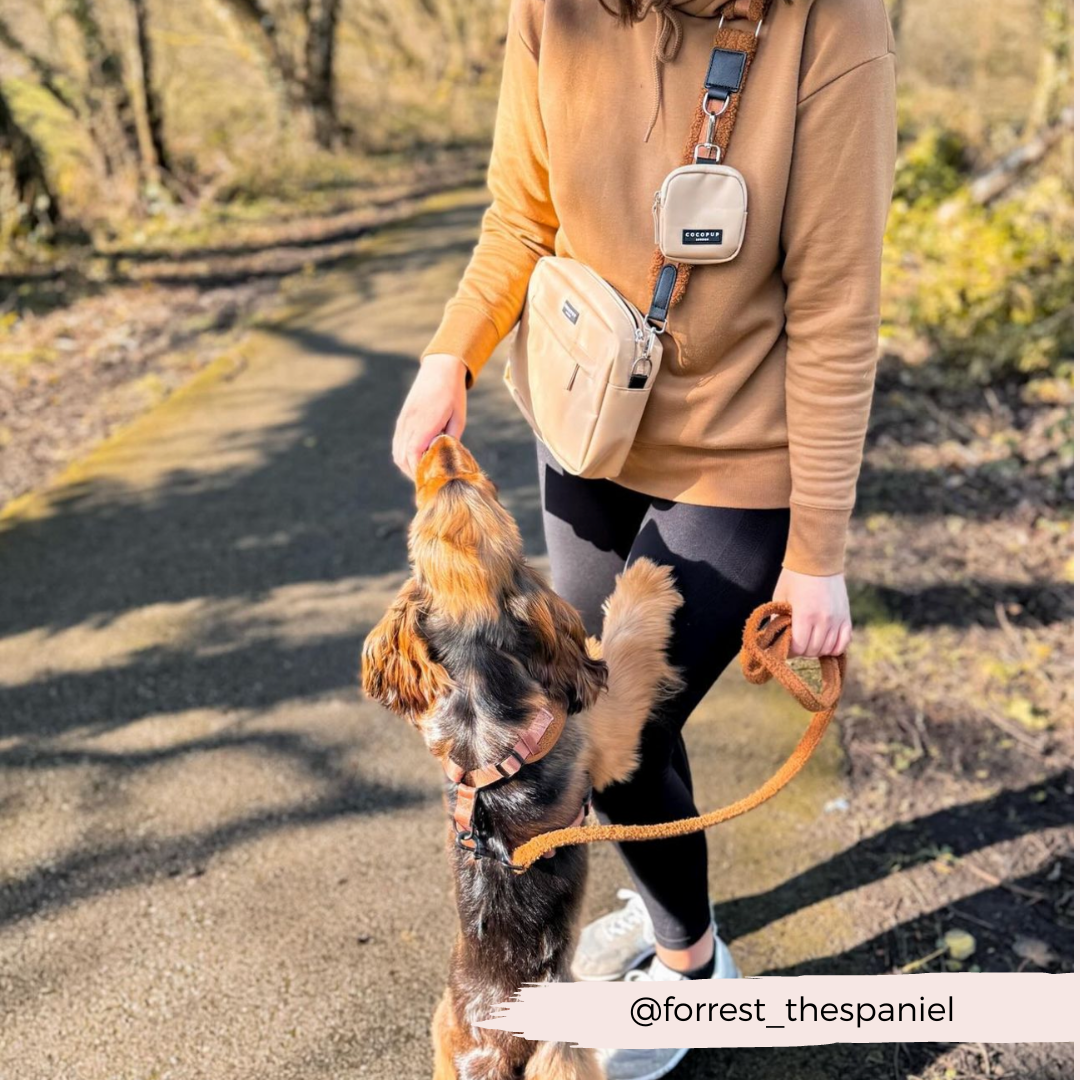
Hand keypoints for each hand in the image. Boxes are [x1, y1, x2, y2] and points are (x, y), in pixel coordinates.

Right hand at [392, 354, 468, 478]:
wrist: (439, 369)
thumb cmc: (453, 394)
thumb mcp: (459, 418)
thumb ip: (451, 440)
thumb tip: (445, 460)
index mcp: (425, 423)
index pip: (414, 454)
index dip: (419, 471)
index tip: (429, 481)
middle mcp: (410, 423)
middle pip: (403, 457)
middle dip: (414, 473)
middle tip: (427, 482)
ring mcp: (404, 421)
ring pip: (398, 452)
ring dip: (407, 465)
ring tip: (421, 473)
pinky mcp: (402, 419)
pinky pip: (397, 442)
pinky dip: (403, 455)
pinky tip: (414, 459)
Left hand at [772, 568, 851, 657]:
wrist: (818, 560)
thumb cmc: (794, 578)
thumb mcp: (780, 598)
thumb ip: (778, 621)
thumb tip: (774, 639)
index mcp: (805, 615)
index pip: (799, 647)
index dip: (790, 650)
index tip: (785, 646)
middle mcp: (823, 620)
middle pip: (813, 650)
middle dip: (802, 650)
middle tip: (796, 643)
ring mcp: (837, 619)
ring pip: (828, 649)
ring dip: (817, 649)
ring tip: (809, 641)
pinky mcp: (846, 617)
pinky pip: (844, 642)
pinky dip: (834, 647)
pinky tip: (825, 643)